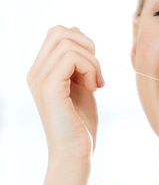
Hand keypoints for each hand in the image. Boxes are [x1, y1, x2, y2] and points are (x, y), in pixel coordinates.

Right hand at [27, 26, 103, 158]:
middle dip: (88, 48)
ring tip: (96, 84)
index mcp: (42, 72)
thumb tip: (79, 32)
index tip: (94, 70)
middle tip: (96, 75)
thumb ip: (79, 62)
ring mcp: (40, 79)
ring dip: (92, 62)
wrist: (75, 153)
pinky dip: (90, 69)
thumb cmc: (80, 124)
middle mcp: (36, 72)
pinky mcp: (49, 88)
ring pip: (68, 42)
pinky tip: (93, 88)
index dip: (82, 44)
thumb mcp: (81, 86)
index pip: (57, 35)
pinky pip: (71, 57)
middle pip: (60, 32)